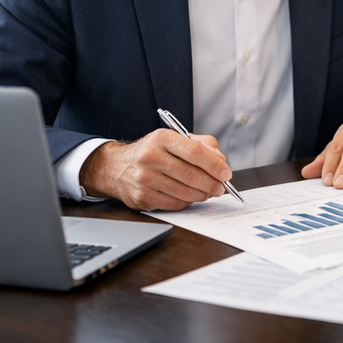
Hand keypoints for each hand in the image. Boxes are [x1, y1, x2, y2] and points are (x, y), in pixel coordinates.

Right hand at [80, 130, 232, 210]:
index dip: (214, 165)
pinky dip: (188, 202)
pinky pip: (174, 204)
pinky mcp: (142, 198)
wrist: (116, 167)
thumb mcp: (175, 139)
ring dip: (202, 195)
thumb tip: (221, 161)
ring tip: (209, 192)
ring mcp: (144, 179)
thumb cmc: (152, 151)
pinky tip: (191, 197)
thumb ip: (202, 145)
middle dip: (212, 183)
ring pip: (185, 192)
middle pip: (191, 174)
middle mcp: (150, 157)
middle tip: (221, 187)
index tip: (226, 173)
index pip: (195, 152)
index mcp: (161, 138)